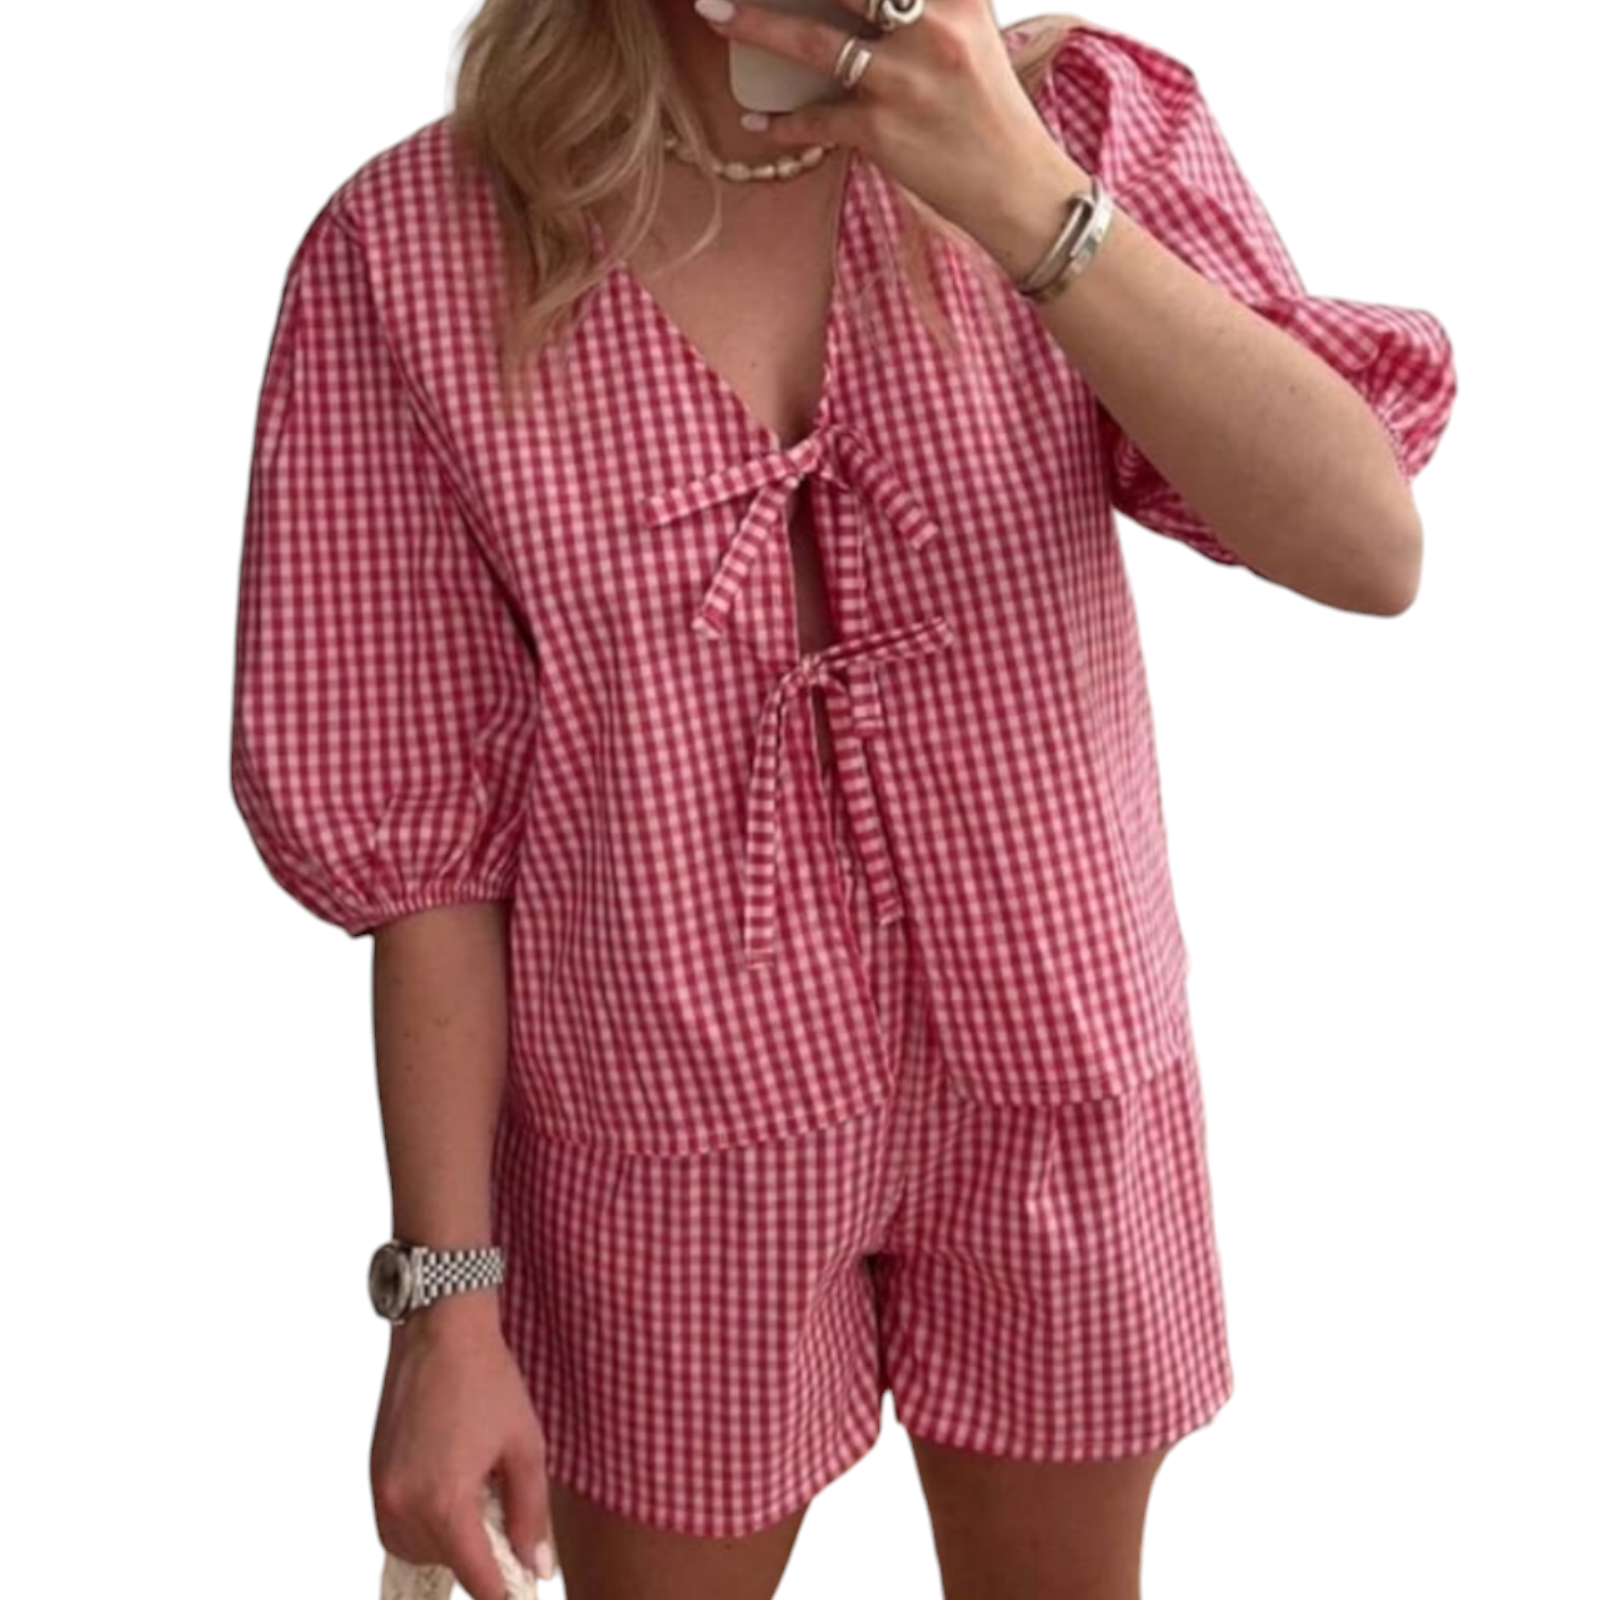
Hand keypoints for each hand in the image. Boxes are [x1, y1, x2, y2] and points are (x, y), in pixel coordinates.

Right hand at [371, 1303, 556, 1599]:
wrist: (440, 1331)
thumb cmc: (487, 1381)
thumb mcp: (525, 1447)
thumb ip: (530, 1514)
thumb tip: (536, 1567)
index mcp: (445, 1502)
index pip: (476, 1577)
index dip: (504, 1591)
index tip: (521, 1592)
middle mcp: (404, 1505)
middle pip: (446, 1565)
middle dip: (480, 1555)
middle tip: (508, 1521)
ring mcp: (383, 1492)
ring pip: (418, 1549)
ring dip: (451, 1540)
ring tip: (479, 1493)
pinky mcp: (374, 1477)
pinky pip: (399, 1526)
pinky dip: (427, 1522)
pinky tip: (454, 1485)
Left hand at [693, 0, 1079, 245]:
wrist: (1019, 189)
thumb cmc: (991, 109)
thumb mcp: (972, 30)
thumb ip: (927, 3)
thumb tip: (878, 0)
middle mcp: (931, 27)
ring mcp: (903, 81)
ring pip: (813, 40)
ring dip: (755, 26)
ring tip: (713, 14)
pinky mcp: (883, 132)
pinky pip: (817, 122)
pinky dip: (782, 124)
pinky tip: (756, 123)